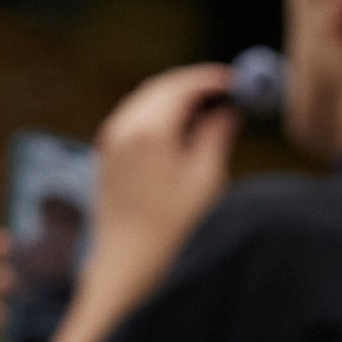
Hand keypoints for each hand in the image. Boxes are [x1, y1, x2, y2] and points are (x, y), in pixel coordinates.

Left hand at [84, 62, 239, 308]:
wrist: (127, 262)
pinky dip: (159, 114)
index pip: (183, 86)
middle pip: (163, 87)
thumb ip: (216, 134)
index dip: (212, 79)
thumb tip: (227, 109)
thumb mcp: (204, 179)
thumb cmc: (171, 228)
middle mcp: (123, 128)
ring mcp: (110, 140)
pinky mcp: (106, 154)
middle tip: (226, 92)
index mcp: (149, 130)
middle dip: (194, 85)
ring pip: (147, 100)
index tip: (236, 81)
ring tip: (208, 110)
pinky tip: (181, 129)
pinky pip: (134, 118)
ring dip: (176, 98)